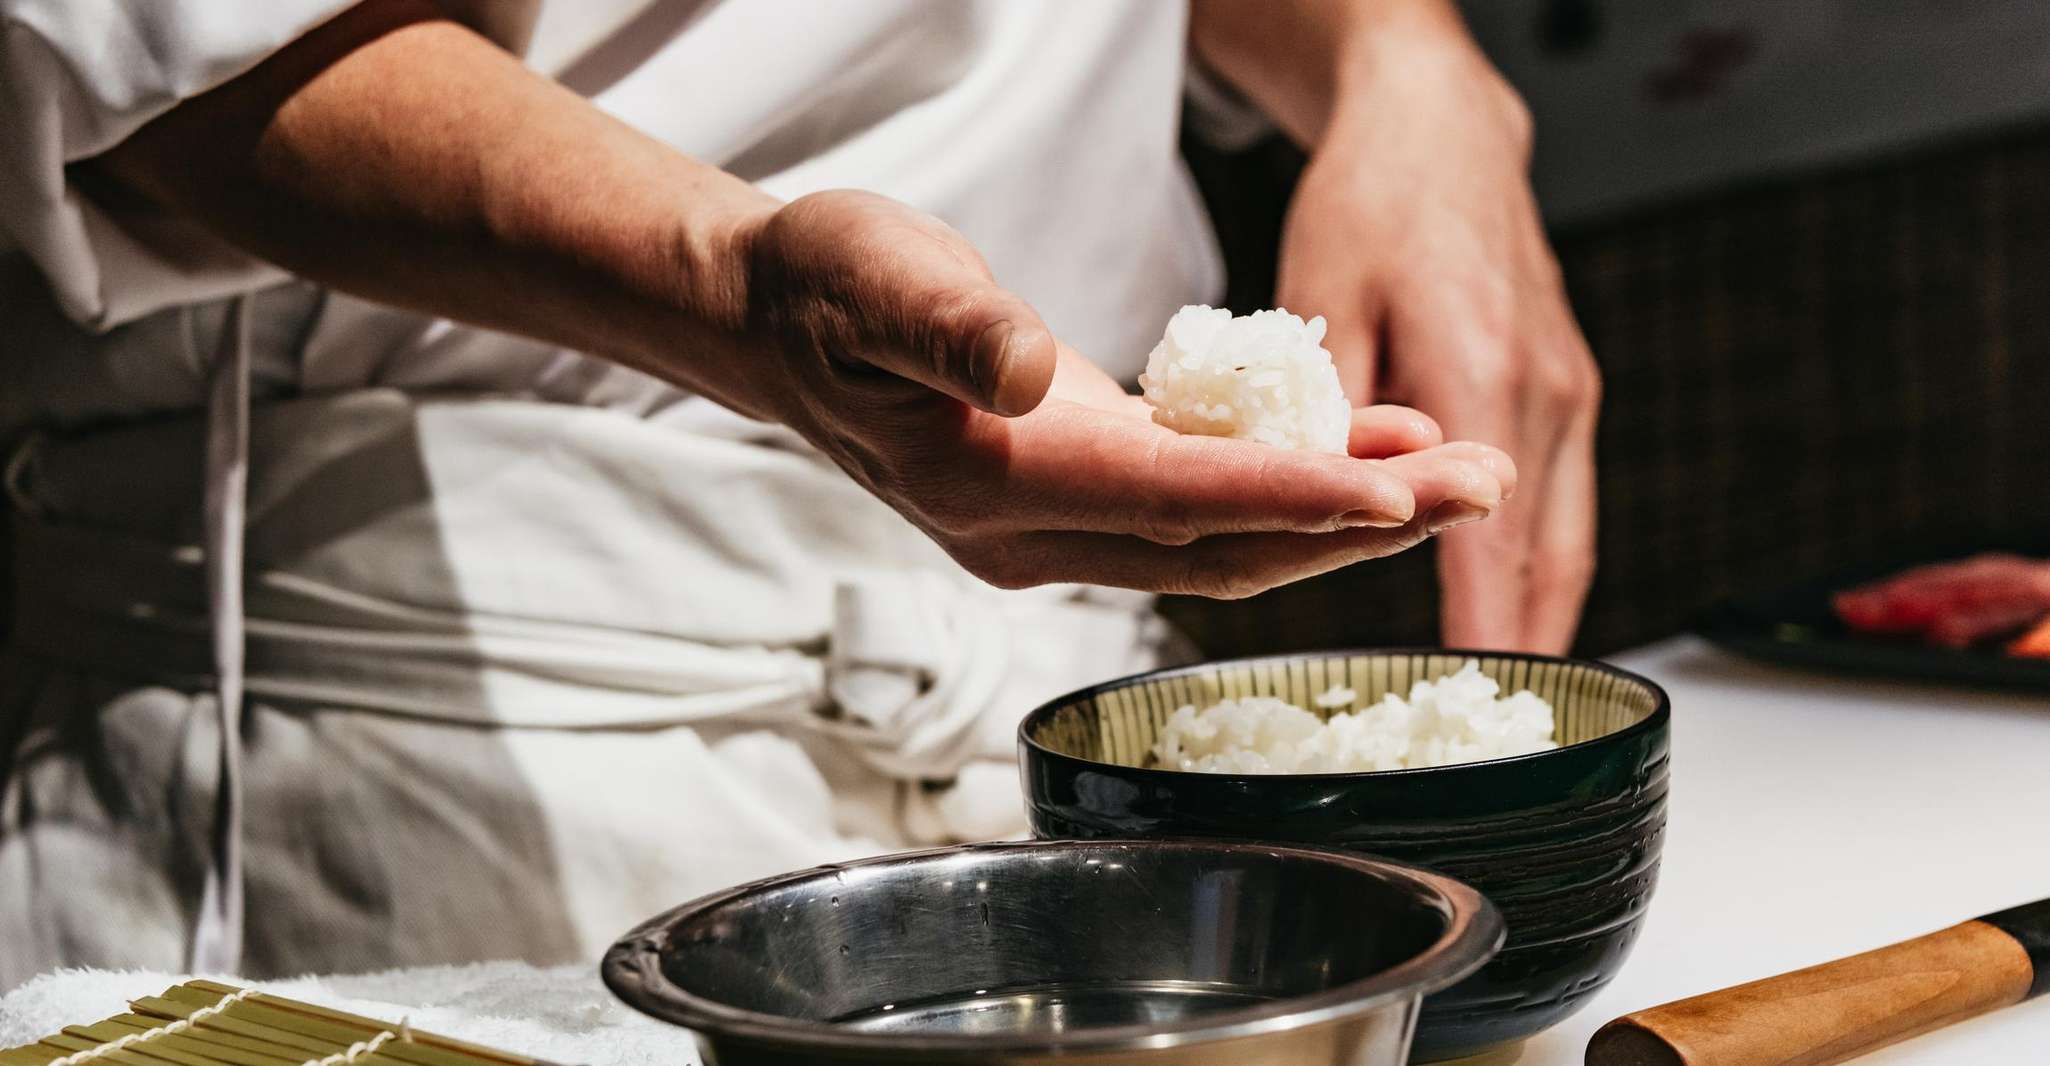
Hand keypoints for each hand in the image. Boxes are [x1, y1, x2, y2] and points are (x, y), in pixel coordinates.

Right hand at [739, 190, 1516, 596]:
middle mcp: (1039, 529)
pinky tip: (1368, 446)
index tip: (1392, 494)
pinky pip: (1208, 505)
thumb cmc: (822, 293)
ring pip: (1230, 538)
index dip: (1282, 498)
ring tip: (1460, 474)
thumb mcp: (870, 279)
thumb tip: (1030, 375)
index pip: (1166, 500)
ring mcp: (1066, 519)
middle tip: (1482, 491)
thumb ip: (950, 330)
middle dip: (1359, 527)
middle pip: (1225, 546)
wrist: (780, 327)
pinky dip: (1293, 483)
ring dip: (1347, 515)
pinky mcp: (1088, 488)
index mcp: (993, 484)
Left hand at [1274, 21, 1599, 649]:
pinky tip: (1520, 601)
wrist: (1443, 134)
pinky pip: (1568, 497)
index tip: (1465, 683)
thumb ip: (1324, 408)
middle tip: (1491, 723)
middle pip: (1544, 553)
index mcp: (1478, 371)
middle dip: (1522, 642)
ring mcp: (1568, 391)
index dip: (1478, 619)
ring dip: (1544, 612)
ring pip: (1566, 533)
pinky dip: (1546, 560)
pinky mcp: (1569, 386)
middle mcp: (1542, 391)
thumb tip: (1309, 492)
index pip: (1484, 532)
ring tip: (1510, 688)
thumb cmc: (1375, 203)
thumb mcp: (1321, 296)